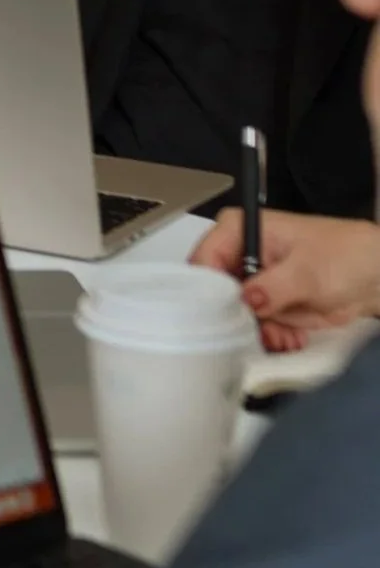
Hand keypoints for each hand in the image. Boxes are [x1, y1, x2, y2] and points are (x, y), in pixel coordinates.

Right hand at [193, 206, 379, 353]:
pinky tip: (291, 338)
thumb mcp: (308, 271)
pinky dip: (271, 336)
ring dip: (257, 332)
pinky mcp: (266, 302)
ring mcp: (252, 280)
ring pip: (232, 313)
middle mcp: (238, 254)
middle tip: (259, 331)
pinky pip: (253, 325)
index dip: (209, 289)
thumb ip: (273, 287)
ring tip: (284, 337)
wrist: (377, 274)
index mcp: (238, 230)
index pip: (204, 261)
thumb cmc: (346, 256)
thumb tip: (245, 301)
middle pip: (213, 291)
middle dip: (236, 317)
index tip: (224, 314)